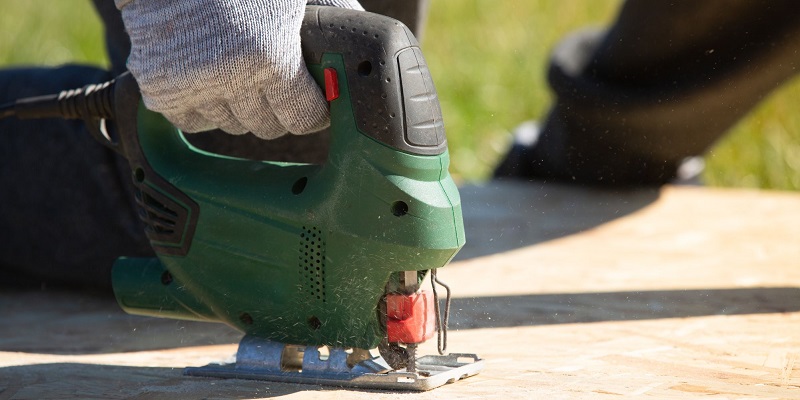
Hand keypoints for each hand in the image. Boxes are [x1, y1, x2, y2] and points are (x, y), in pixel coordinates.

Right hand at [116, 0, 362, 138]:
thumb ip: (333, 24)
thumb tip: (356, 57)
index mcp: (271, 55)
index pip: (304, 119)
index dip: (313, 110)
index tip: (314, 102)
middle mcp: (229, 76)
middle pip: (269, 127)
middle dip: (279, 109)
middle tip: (277, 84)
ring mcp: (190, 86)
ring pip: (233, 126)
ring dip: (241, 107)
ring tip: (240, 70)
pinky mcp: (158, 89)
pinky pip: (195, 122)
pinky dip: (205, 107)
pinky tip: (210, 78)